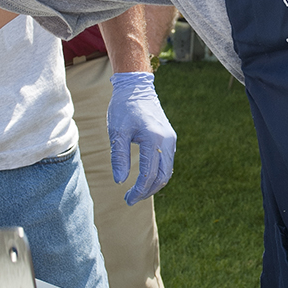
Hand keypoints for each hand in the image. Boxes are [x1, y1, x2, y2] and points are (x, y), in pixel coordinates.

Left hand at [107, 71, 176, 204]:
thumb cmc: (123, 108)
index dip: (138, 190)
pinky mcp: (170, 138)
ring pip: (167, 171)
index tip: (127, 199)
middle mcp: (166, 141)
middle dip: (147, 191)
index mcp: (154, 139)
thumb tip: (120, 181)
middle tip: (131, 199)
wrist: (136, 88)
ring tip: (137, 191)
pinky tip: (145, 178)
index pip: (149, 174)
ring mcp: (170, 139)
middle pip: (162, 176)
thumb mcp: (117, 132)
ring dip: (153, 184)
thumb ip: (119, 157)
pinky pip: (167, 162)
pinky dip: (157, 174)